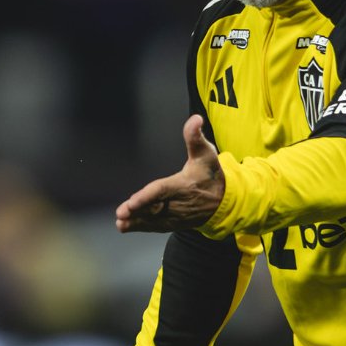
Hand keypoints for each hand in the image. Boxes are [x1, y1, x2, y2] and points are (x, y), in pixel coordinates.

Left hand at [115, 115, 224, 232]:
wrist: (224, 200)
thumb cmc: (211, 173)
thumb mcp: (206, 153)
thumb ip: (196, 137)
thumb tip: (195, 119)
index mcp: (183, 185)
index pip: (163, 191)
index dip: (147, 196)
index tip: (132, 201)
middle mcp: (179, 203)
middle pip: (155, 208)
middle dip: (138, 211)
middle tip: (121, 213)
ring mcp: (176, 215)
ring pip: (154, 219)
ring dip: (136, 222)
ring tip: (120, 223)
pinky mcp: (174, 222)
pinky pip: (156, 226)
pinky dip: (141, 227)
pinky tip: (125, 227)